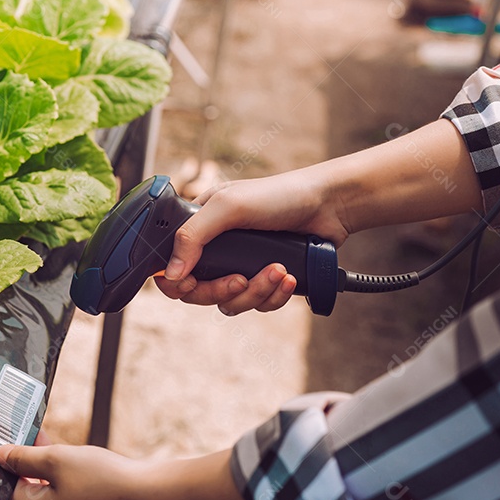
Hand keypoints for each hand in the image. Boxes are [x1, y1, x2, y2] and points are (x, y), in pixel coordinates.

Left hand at [0, 442, 146, 499]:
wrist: (147, 496)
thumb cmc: (100, 478)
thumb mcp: (56, 459)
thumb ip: (24, 458)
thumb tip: (0, 456)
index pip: (8, 488)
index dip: (8, 461)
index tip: (11, 437)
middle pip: (29, 490)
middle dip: (29, 460)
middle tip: (31, 432)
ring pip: (50, 490)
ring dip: (48, 466)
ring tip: (51, 439)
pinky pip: (69, 495)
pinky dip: (66, 476)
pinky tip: (75, 456)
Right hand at [155, 168, 347, 313]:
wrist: (328, 206)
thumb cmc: (280, 195)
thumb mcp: (229, 207)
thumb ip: (193, 236)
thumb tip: (170, 273)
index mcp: (201, 227)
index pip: (173, 266)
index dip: (178, 282)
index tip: (192, 284)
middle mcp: (218, 250)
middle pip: (200, 293)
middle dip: (224, 290)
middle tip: (242, 279)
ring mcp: (241, 266)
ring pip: (232, 303)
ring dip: (257, 292)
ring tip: (278, 270)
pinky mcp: (265, 279)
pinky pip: (259, 304)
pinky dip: (274, 296)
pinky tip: (289, 278)